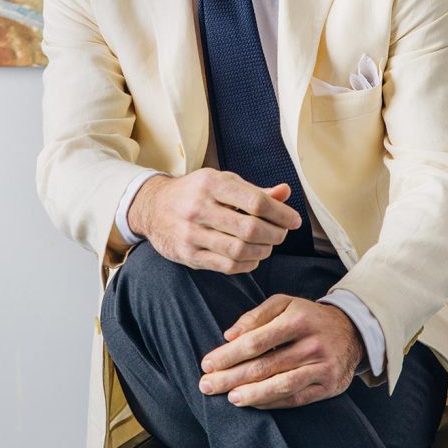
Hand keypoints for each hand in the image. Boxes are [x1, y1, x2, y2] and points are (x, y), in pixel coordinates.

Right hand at [128, 169, 301, 273]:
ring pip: (240, 250)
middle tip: (282, 233)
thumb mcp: (222, 182)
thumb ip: (254, 191)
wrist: (153, 207)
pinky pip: (227, 266)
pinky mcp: (188, 255)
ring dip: (263, 251)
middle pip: (250, 229)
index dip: (281, 213)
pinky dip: (248, 264)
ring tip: (268, 244)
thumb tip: (285, 192)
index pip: (255, 201)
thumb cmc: (196, 192)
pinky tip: (253, 256)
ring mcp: (191, 234)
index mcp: (211, 183)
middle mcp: (199, 208)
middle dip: (275, 234)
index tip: (294, 220)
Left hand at [199, 295, 363, 407]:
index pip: (257, 340)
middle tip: (207, 385)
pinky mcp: (329, 385)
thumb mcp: (285, 303)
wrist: (351, 331)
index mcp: (298, 319)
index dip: (229, 354)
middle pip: (265, 365)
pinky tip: (253, 401)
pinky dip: (272, 402)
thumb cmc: (307, 316)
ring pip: (280, 385)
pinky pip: (296, 398)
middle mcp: (311, 344)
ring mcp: (322, 367)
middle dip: (232, 377)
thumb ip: (256, 315)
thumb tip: (229, 335)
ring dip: (251, 394)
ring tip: (229, 398)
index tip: (207, 363)